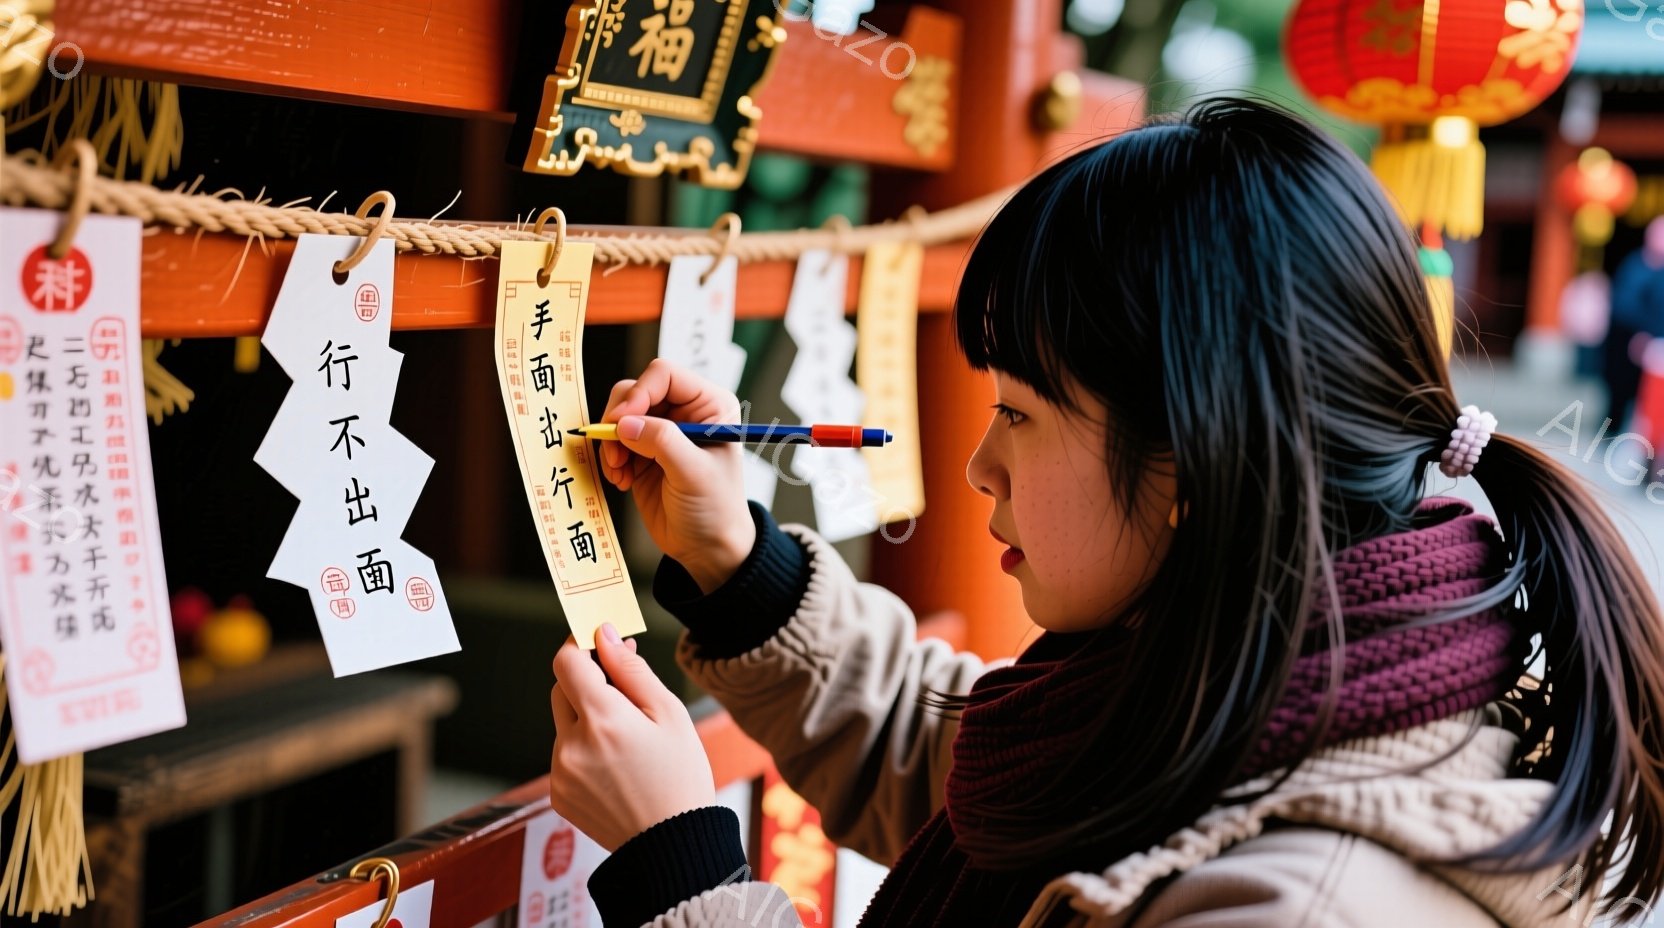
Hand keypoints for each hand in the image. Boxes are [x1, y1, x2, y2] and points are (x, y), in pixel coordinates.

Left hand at [548, 624, 716, 852]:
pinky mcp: (558, 793)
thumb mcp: (669, 714)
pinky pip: (564, 754)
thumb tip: (605, 636)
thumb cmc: (680, 777)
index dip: (579, 644)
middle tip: (624, 691)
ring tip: (628, 743)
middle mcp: (572, 744)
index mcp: (602, 719)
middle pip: (561, 689)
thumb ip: (631, 670)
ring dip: (587, 719)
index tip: (596, 641)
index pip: (566, 661)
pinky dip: (584, 750)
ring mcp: (561, 771)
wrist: (672, 846)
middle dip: (587, 682)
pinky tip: (617, 768)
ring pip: (564, 723)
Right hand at [600, 358, 755, 592]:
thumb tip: (624, 423)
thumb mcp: (694, 473)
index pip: (664, 375)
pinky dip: (609, 458)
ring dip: (611, 442)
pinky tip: (622, 481)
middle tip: (615, 452)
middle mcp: (684, 411)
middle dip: (618, 420)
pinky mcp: (641, 452)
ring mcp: (660, 431)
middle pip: (635, 390)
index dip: (639, 394)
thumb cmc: (715, 509)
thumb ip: (662, 442)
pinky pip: (611, 440)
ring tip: (620, 472)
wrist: (706, 548)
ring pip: (618, 414)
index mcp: (709, 404)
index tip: (622, 423)